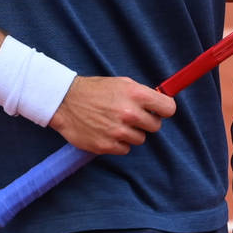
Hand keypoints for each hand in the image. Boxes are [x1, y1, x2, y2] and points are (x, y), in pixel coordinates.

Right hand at [49, 76, 176, 154]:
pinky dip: (118, 143)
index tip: (158, 111)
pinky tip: (107, 132)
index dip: (164, 110)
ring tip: (115, 123)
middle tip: (132, 117)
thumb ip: (143, 94)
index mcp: (136, 94)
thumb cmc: (95, 91)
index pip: (168, 108)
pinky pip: (125, 149)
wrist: (64, 101)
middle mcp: (129, 113)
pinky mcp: (106, 146)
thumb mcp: (122, 83)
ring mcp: (117, 131)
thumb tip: (161, 104)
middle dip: (146, 122)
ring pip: (140, 139)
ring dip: (131, 133)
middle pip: (155, 126)